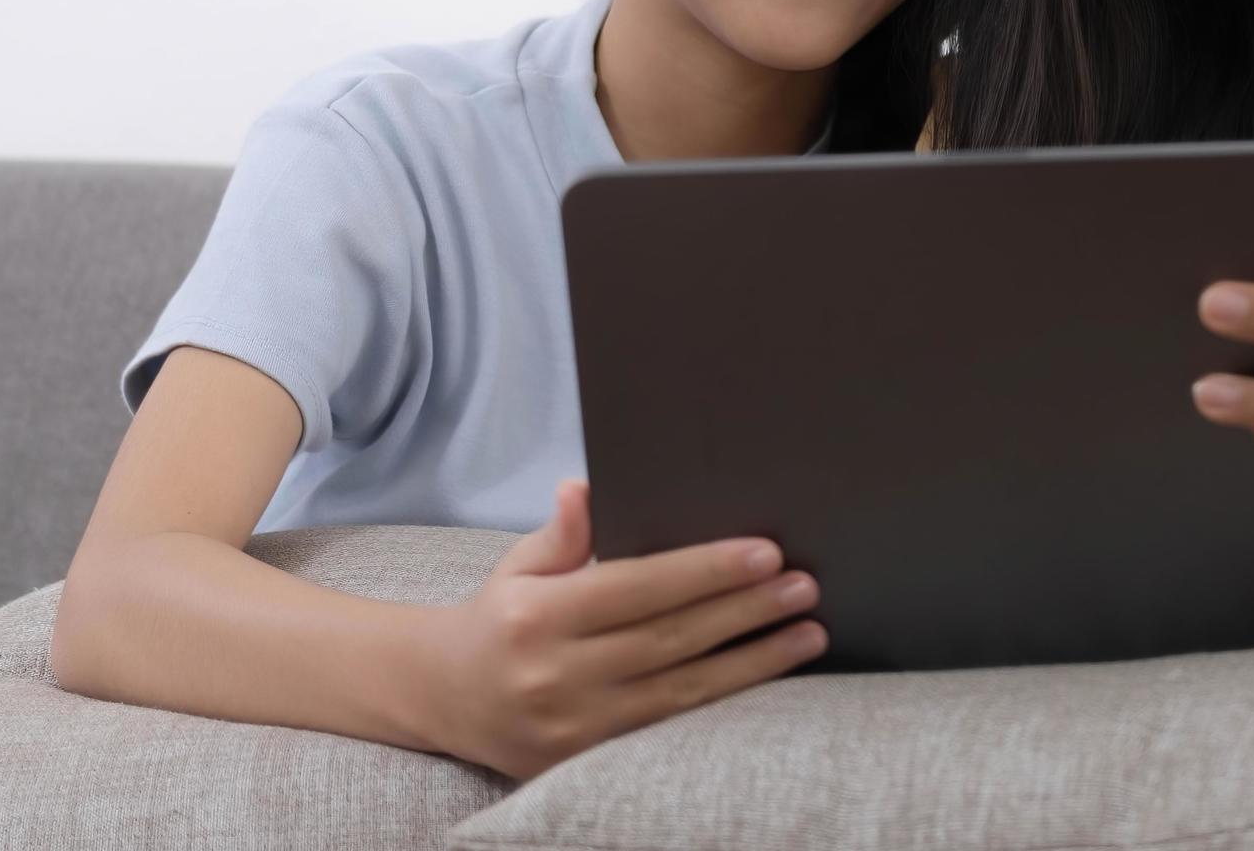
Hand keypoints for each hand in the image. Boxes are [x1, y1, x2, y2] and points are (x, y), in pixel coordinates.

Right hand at [408, 479, 825, 778]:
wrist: (445, 698)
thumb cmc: (498, 618)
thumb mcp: (517, 566)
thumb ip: (561, 535)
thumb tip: (583, 489)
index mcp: (537, 616)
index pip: (636, 589)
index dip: (704, 571)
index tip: (765, 553)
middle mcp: (556, 675)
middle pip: (670, 640)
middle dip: (745, 612)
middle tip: (804, 587)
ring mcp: (574, 728)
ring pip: (681, 692)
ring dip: (753, 662)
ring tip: (808, 633)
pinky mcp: (588, 764)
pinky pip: (670, 731)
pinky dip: (722, 704)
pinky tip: (766, 681)